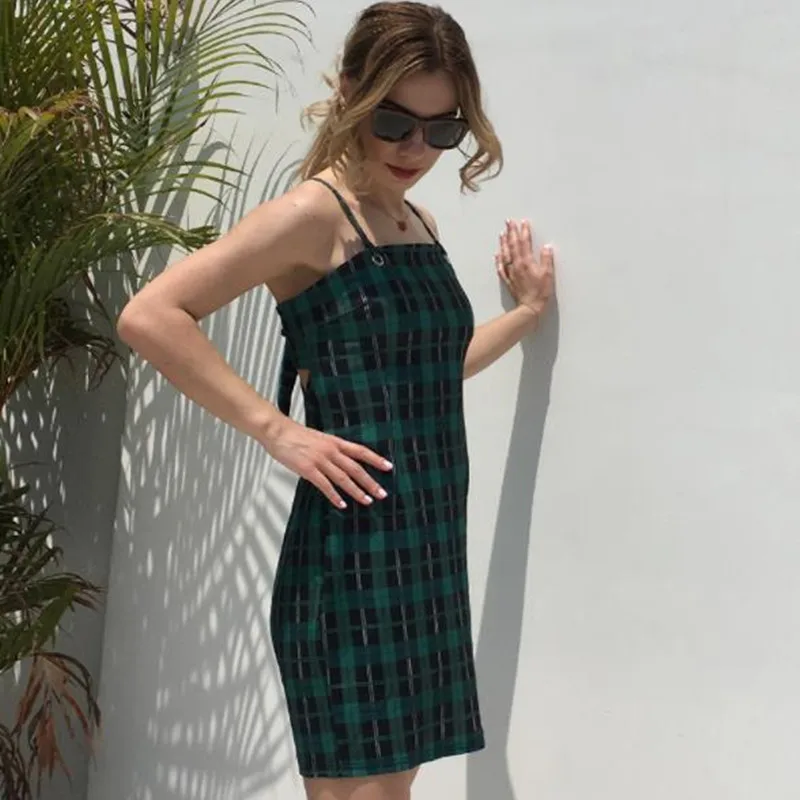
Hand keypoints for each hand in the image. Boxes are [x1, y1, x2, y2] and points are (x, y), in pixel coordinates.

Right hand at [263, 416, 392, 508]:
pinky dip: (334, 496)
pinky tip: (342, 504)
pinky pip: (325, 485)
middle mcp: (331, 451)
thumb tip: (343, 461)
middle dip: (370, 482)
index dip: (376, 459)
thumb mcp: (320, 438)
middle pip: (356, 468)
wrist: (277, 431)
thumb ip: (332, 449)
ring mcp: (320, 460)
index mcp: (335, 442)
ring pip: (343, 478)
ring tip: (367, 501)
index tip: (389, 467)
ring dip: (357, 491)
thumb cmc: (296, 435)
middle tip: (382, 493)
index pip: (360, 451)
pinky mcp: (308, 469)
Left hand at [495, 219, 554, 316]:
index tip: (523, 222)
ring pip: (505, 254)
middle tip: (509, 222)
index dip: (524, 232)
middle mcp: (517, 265)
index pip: (525, 243)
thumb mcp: (548, 275)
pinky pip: (501, 267)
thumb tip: (546, 247)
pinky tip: (497, 254)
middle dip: (511, 232)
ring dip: (503, 243)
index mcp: (527, 262)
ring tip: (502, 233)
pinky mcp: (509, 280)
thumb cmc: (540, 292)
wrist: (529, 307)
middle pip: (513, 245)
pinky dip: (498, 260)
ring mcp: (511, 272)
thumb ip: (546, 260)